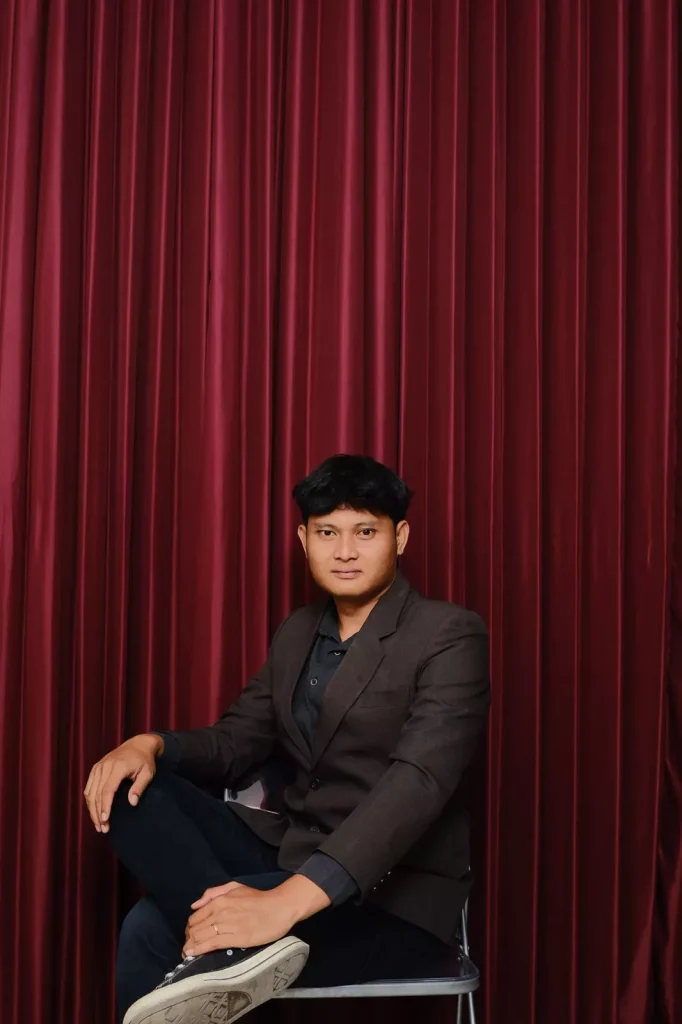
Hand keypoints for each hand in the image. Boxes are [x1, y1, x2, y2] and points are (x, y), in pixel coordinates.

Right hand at [83, 733, 162, 832]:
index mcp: (118, 767)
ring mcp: (99, 767)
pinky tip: (94, 812)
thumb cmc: (145, 761)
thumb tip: (132, 803)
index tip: (106, 820)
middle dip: (98, 813)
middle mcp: (106, 766)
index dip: (105, 806)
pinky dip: (90, 801)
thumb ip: (139, 787)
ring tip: (98, 825)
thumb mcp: (148, 773)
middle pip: (97, 793)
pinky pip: (89, 787)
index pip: (108, 790)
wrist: (138, 745)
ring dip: (92, 810)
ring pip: (90, 792)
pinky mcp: (96, 769)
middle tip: (103, 829)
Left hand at [183, 883, 297, 956]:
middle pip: (195, 929)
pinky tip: (192, 954)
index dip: (189, 928)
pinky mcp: (236, 938)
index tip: (190, 935)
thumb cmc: (258, 898)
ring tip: (187, 953)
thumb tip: (194, 905)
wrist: (279, 908)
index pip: (195, 917)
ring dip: (190, 946)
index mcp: (219, 900)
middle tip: (189, 946)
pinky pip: (212, 945)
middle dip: (188, 938)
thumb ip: (213, 893)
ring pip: (201, 937)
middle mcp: (220, 912)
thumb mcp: (235, 886)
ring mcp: (227, 926)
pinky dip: (199, 950)